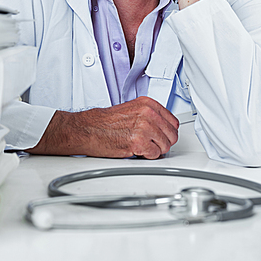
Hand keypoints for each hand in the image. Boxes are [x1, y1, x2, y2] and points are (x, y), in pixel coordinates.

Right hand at [28, 96, 179, 158]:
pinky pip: (155, 155)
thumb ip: (149, 116)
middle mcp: (148, 113)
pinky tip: (136, 151)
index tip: (163, 136)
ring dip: (155, 150)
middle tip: (151, 144)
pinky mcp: (138, 142)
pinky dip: (147, 156)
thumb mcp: (131, 110)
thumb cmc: (104, 122)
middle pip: (172, 135)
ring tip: (142, 147)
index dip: (167, 132)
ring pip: (165, 146)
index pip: (173, 121)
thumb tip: (162, 127)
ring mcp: (144, 127)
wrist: (87, 129)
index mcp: (148, 104)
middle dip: (163, 143)